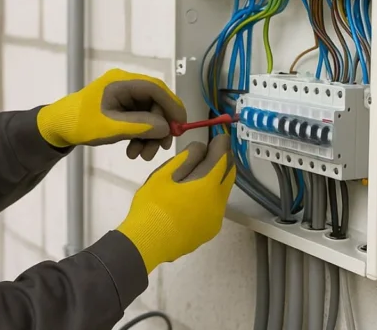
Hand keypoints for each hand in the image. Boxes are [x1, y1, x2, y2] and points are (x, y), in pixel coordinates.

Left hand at [36, 68, 186, 159]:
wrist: (58, 127)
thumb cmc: (80, 124)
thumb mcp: (110, 127)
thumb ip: (139, 126)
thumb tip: (166, 128)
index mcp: (121, 82)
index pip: (156, 89)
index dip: (172, 107)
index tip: (180, 127)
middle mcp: (125, 85)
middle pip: (155, 103)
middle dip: (159, 128)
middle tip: (159, 149)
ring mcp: (123, 97)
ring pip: (149, 114)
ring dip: (149, 136)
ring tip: (140, 156)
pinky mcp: (121, 108)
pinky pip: (139, 120)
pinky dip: (140, 136)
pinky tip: (133, 151)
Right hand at [115, 134, 235, 271]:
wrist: (147, 242)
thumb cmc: (152, 205)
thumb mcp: (163, 175)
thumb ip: (186, 159)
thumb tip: (202, 148)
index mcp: (207, 185)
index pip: (222, 157)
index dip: (222, 143)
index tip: (220, 134)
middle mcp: (218, 202)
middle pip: (228, 174)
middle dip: (223, 160)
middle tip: (214, 149)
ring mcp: (215, 218)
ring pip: (222, 192)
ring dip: (217, 178)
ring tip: (202, 171)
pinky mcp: (209, 230)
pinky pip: (215, 206)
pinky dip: (210, 195)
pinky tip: (194, 196)